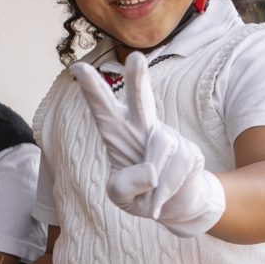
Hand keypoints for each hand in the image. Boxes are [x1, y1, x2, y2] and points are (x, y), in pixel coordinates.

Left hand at [69, 51, 226, 237]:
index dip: (91, 90)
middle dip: (138, 79)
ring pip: (161, 145)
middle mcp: (143, 128)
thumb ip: (126, 185)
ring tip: (150, 202)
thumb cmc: (141, 194)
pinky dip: (165, 191)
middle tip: (136, 57)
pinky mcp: (188, 150)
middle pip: (140, 100)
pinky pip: (176, 167)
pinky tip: (160, 202)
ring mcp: (167, 137)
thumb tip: (152, 172)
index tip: (76, 68)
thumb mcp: (120, 195)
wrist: (176, 206)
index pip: (103, 110)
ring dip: (154, 180)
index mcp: (118, 134)